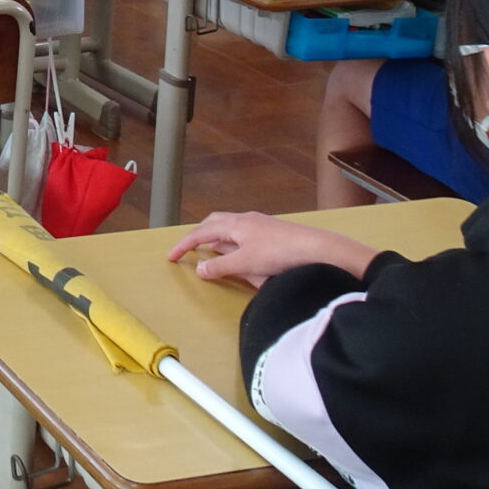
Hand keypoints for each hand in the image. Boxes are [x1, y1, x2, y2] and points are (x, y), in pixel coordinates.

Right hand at [166, 211, 376, 288]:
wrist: (318, 250)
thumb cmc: (281, 254)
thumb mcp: (246, 264)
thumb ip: (220, 268)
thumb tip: (199, 268)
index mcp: (235, 224)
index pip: (201, 233)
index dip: (184, 245)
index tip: (170, 256)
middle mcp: (245, 220)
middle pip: (214, 223)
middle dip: (199, 235)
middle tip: (189, 249)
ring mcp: (260, 225)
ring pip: (230, 228)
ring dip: (217, 239)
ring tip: (212, 253)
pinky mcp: (272, 234)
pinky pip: (244, 235)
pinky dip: (233, 244)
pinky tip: (240, 256)